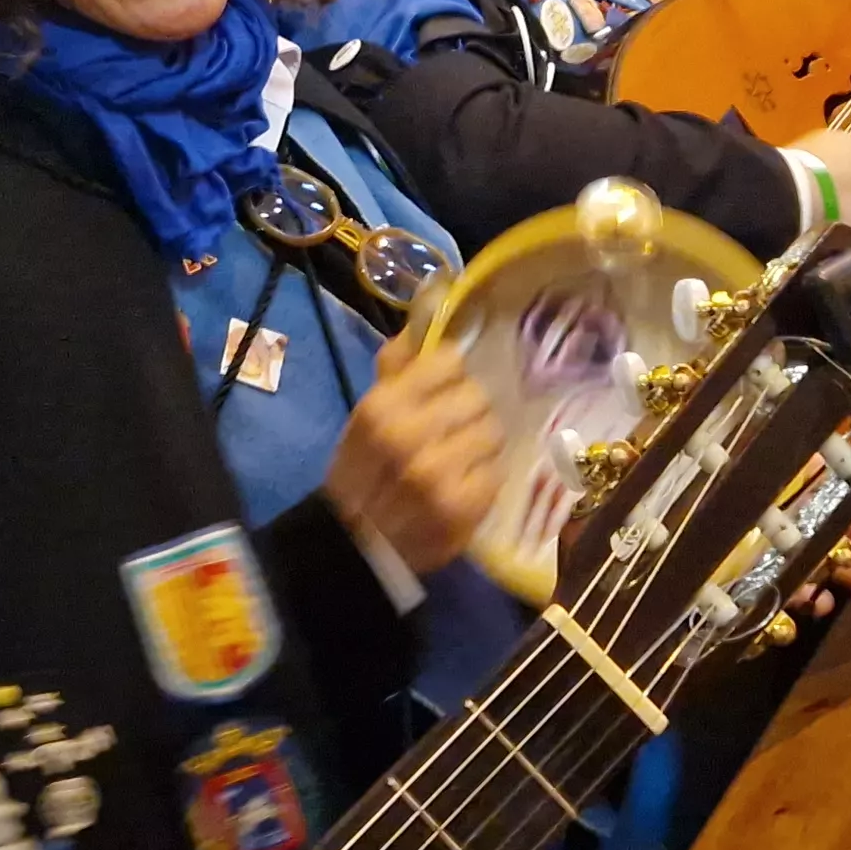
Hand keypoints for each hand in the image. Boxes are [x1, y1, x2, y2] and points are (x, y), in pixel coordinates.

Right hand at [325, 326, 502, 576]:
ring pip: (492, 433)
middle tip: (449, 432)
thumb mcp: (367, 414)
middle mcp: (410, 437)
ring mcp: (439, 475)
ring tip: (456, 461)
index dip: (448, 377)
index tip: (438, 393)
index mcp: (382, 407)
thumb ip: (399, 363)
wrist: (355, 547)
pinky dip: (482, 478)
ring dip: (478, 445)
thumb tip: (432, 302)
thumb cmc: (362, 472)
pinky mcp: (464, 508)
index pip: (449, 362)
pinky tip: (460, 487)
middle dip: (466, 412)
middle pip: (476, 397)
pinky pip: (496, 472)